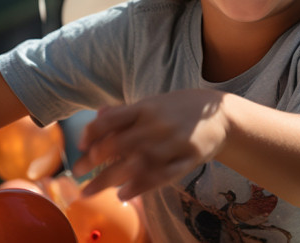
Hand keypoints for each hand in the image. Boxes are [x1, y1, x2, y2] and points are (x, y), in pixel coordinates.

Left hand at [72, 89, 229, 199]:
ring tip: (91, 191)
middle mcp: (158, 124)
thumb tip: (97, 116)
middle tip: (76, 173)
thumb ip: (126, 112)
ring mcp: (173, 143)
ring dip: (110, 179)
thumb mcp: (154, 103)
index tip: (81, 146)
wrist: (223, 116)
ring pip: (137, 163)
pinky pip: (162, 176)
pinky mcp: (187, 159)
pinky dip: (141, 186)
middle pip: (119, 144)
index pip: (112, 120)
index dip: (92, 133)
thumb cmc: (181, 109)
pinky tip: (124, 194)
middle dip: (93, 161)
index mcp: (147, 107)